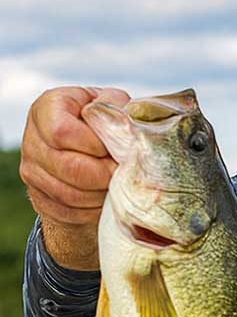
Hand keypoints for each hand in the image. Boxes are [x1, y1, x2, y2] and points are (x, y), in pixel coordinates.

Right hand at [20, 86, 130, 268]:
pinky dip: (95, 209)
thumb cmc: (104, 125)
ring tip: (119, 184)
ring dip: (102, 193)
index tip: (115, 149)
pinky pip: (70, 211)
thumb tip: (123, 125)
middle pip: (69, 167)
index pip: (62, 132)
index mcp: (47, 108)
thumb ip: (115, 107)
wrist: (90, 153)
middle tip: (125, 172)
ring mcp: (32, 171)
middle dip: (105, 174)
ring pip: (71, 194)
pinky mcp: (40, 198)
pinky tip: (107, 197)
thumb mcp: (112, 105)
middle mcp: (33, 140)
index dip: (95, 145)